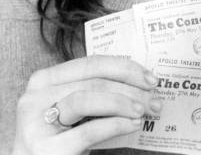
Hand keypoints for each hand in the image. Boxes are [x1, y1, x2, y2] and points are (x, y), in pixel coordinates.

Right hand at [12, 55, 161, 154]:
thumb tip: (141, 81)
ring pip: (87, 100)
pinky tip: (132, 125)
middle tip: (154, 98)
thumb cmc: (59, 137)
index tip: (150, 78)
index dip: (125, 68)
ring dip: (123, 103)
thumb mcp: (74, 107)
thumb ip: (96, 90)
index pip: (92, 63)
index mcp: (45, 80)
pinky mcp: (45, 149)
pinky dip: (116, 125)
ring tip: (143, 111)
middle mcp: (35, 97)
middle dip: (131, 88)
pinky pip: (88, 130)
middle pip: (94, 81)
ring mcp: (36, 123)